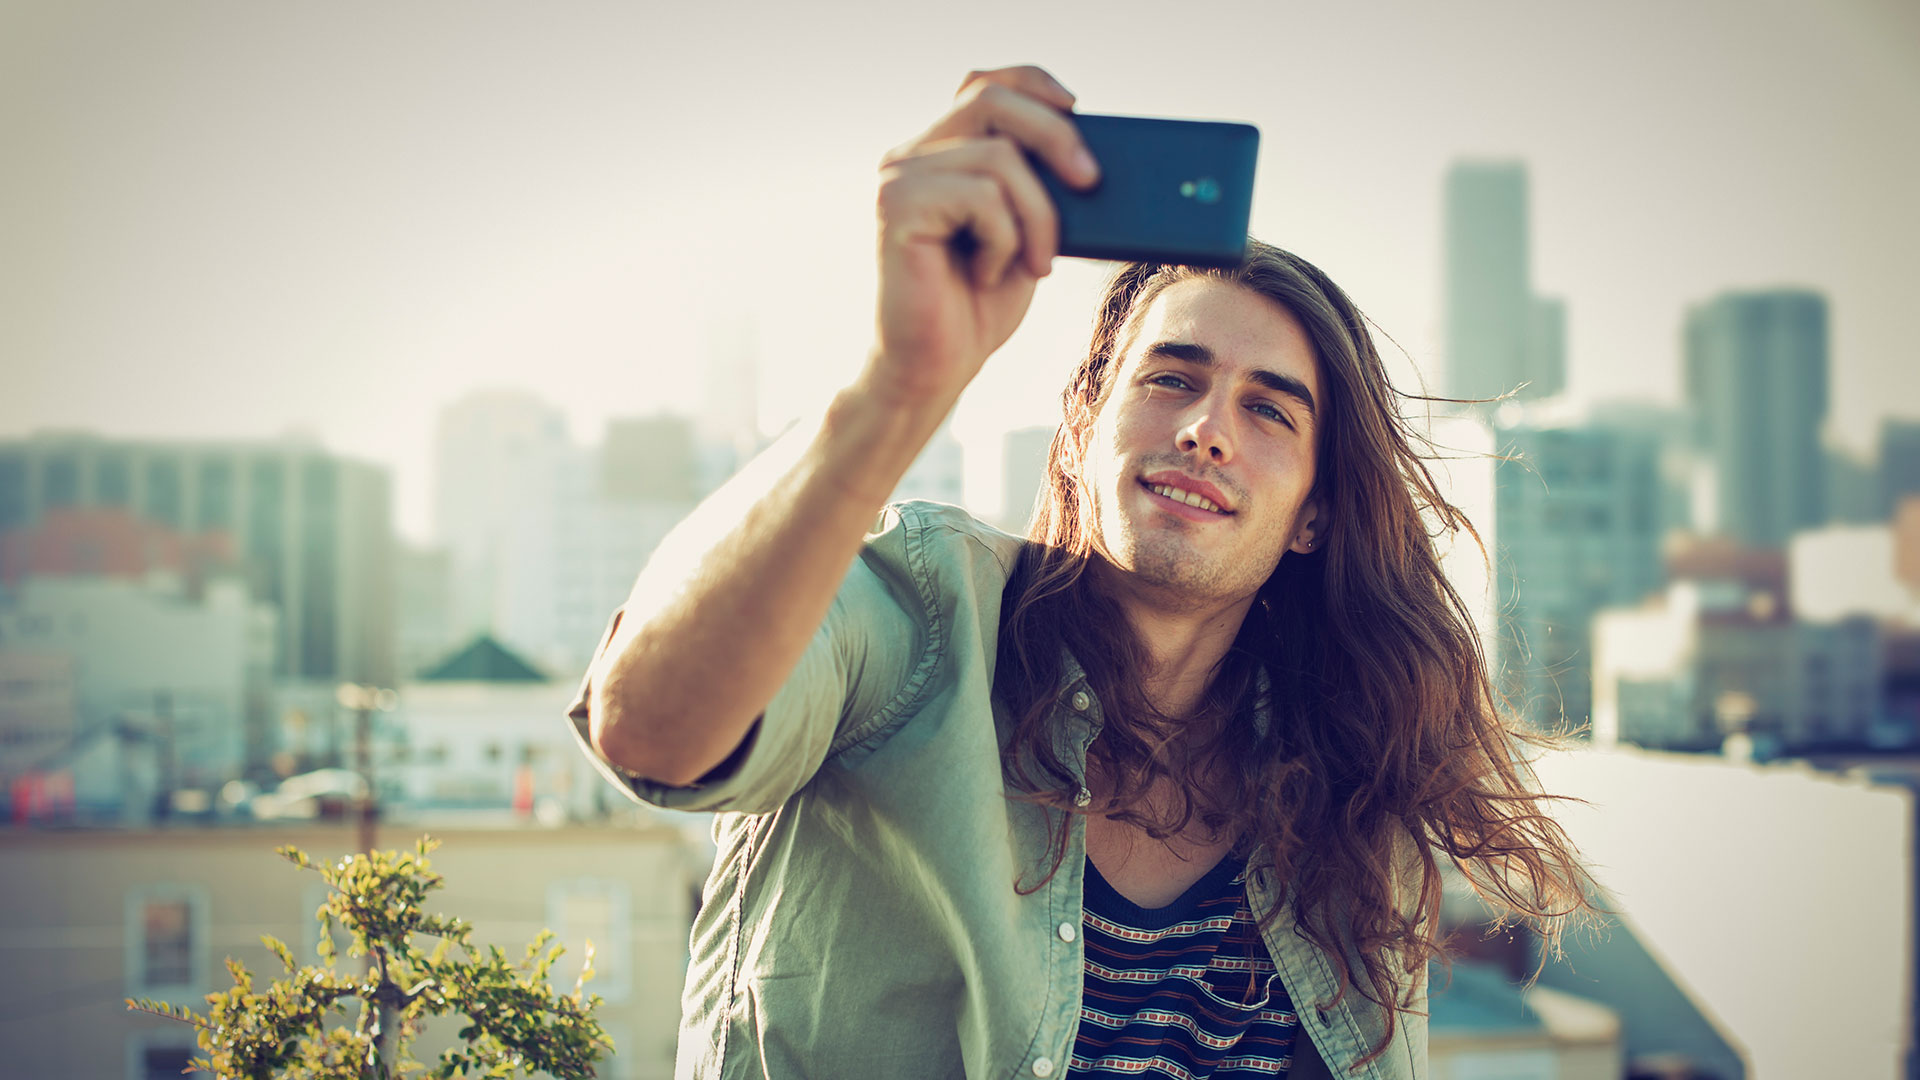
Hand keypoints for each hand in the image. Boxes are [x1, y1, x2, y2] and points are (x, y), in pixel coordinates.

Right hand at [865, 65, 1099, 408]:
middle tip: (1091, 182)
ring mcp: (899, 179)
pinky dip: (1004, 240)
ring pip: (999, 158)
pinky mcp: (897, 207)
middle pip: (992, 101)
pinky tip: (987, 275)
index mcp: (939, 155)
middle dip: (1055, 136)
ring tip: (1033, 262)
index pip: (984, 85)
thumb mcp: (1025, 233)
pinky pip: (982, 196)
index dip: (1033, 84)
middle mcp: (911, 157)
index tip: (1077, 108)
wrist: (933, 369)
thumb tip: (1091, 158)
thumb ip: (1038, 187)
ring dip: (1038, 216)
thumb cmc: (977, 306)